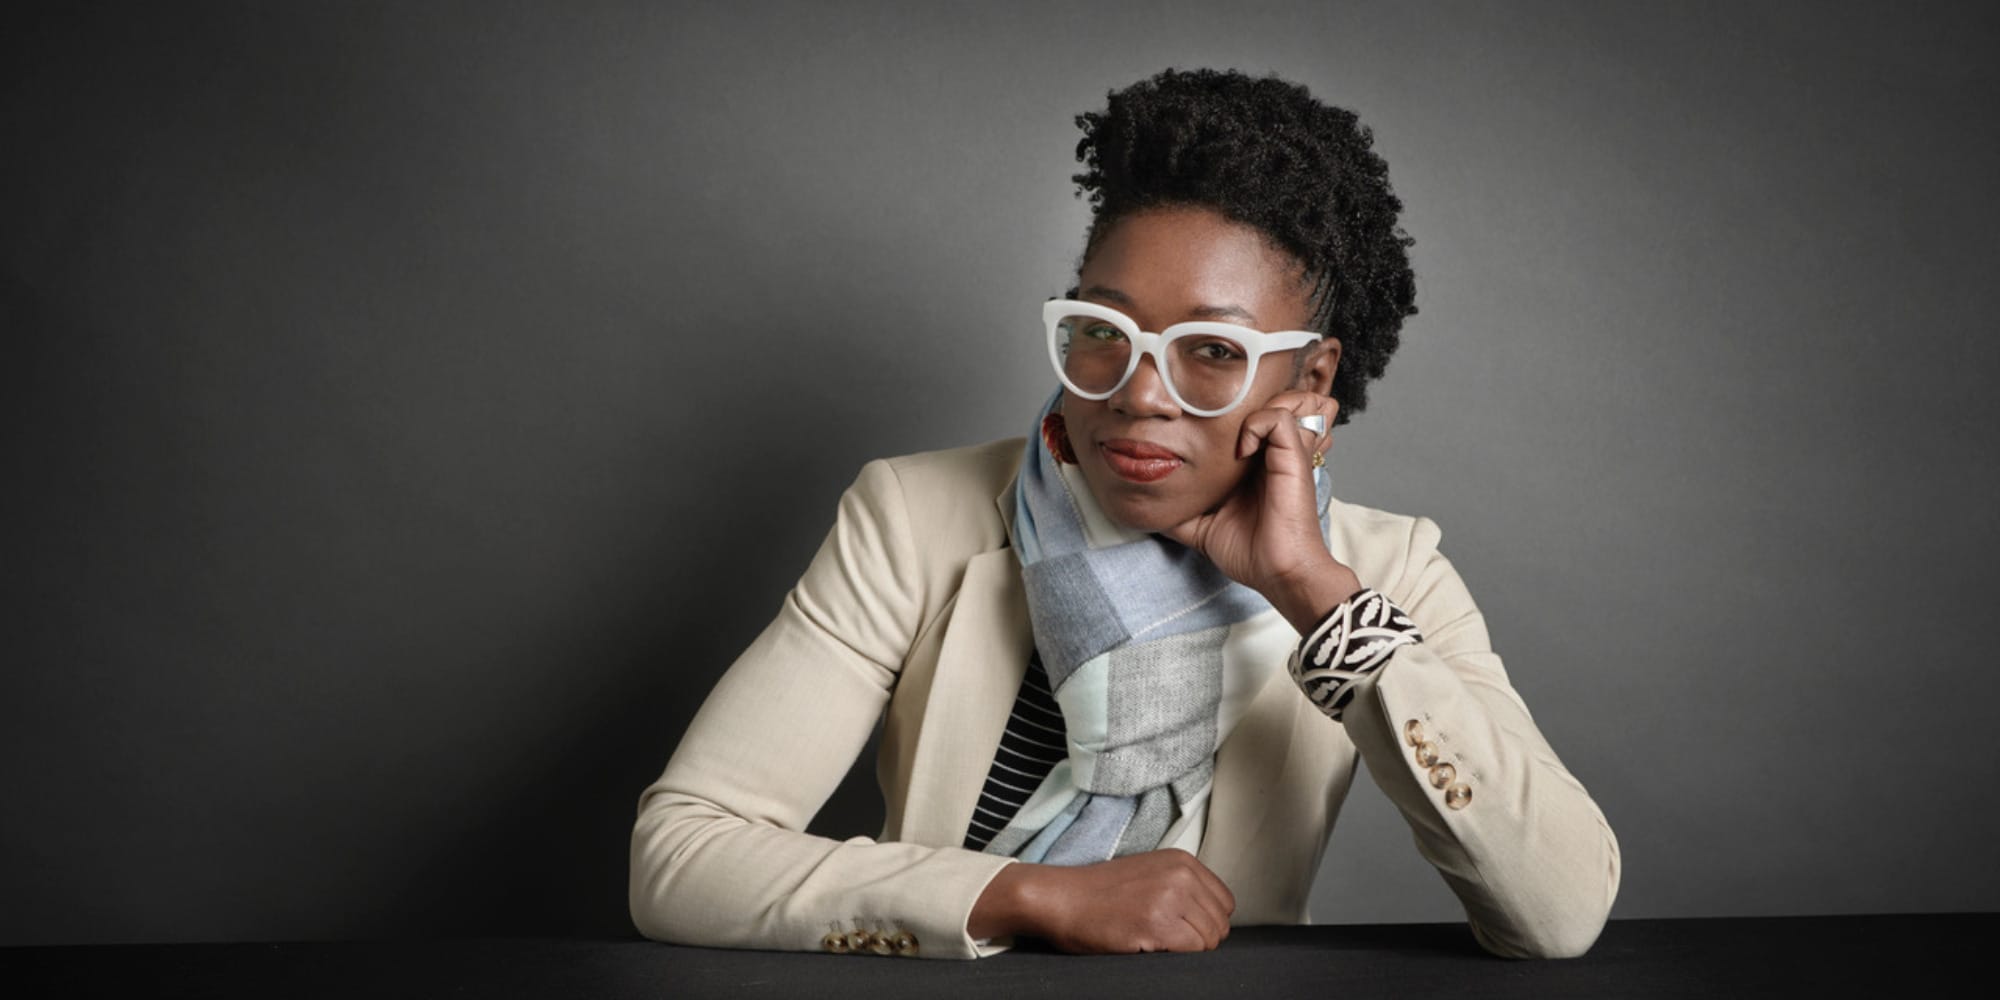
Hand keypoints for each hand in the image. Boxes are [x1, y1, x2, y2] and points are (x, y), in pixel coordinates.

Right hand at [969, 849, 1235, 952]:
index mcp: (1182, 860)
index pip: (1225, 903)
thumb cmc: (1100, 892)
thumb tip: (1213, 917)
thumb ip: (1182, 886)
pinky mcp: (1156, 924)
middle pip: (1220, 924)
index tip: (1182, 928)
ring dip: (1187, 950)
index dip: (1207, 922)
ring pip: (1209, 941)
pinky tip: (1149, 946)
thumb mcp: (1150, 873)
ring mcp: (1169, 898)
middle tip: (1166, 940)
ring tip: (1155, 941)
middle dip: (1199, 939)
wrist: (1061, 898)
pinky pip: (1192, 951)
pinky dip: (1175, 956)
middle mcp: (1181, 875)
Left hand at [1161, 391, 1357, 627]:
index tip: (1200, 421)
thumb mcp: (1202, 528)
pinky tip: (1242, 450)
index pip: (1252, 415)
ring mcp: (1287, 451)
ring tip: (1238, 430)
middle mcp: (1275, 451)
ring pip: (1287, 397)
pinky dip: (1257, 424)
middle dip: (1249, 396)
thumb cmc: (1251, 554)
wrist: (1279, 574)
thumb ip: (1180, 512)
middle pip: (1277, 396)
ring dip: (1262, 402)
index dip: (1232, 409)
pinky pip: (1279, 417)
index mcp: (1258, 462)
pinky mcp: (1293, 457)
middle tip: (1217, 414)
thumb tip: (1147, 507)